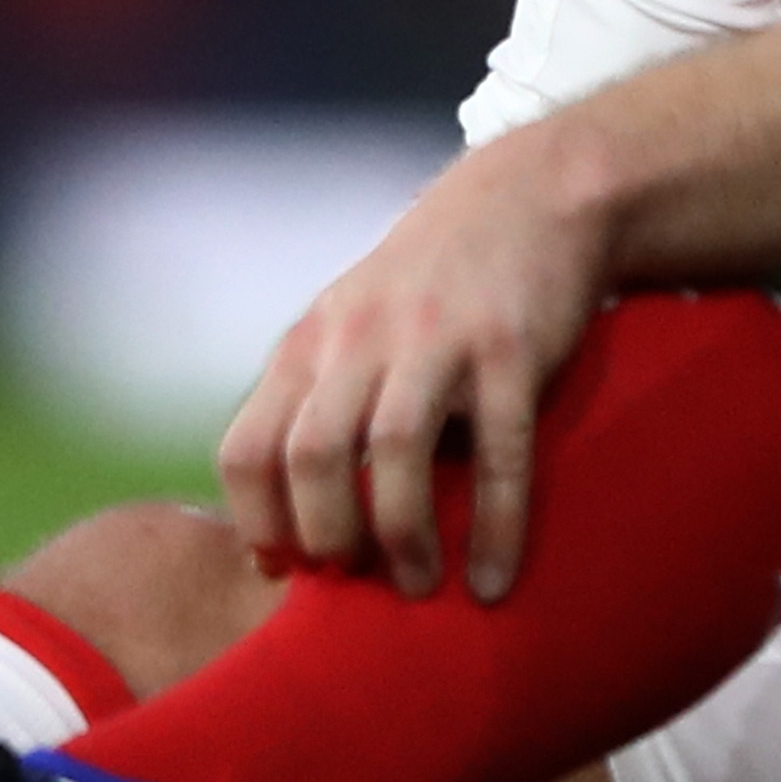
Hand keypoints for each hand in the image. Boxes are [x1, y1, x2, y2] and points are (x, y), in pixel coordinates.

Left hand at [220, 127, 614, 599]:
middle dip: (325, 535)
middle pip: (312, 453)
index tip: (285, 569)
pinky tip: (491, 579)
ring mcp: (437, 338)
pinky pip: (499, 449)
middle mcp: (361, 337)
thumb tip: (293, 520)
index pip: (249, 447)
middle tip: (353, 579)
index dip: (257, 521)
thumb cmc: (433, 283)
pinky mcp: (512, 346)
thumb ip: (318, 401)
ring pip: (395, 448)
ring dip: (401, 535)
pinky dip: (494, 524)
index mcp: (311, 342)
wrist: (530, 195)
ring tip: (416, 586)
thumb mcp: (352, 324)